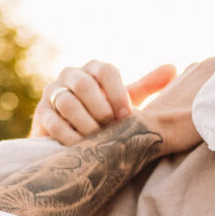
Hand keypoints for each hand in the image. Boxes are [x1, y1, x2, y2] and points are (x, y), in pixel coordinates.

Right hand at [31, 61, 176, 145]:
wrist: (75, 135)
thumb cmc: (106, 114)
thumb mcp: (125, 100)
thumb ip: (147, 86)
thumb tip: (173, 68)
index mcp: (94, 69)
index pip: (105, 70)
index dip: (117, 93)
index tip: (127, 115)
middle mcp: (71, 75)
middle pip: (84, 84)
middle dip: (100, 109)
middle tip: (110, 128)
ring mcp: (52, 93)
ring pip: (67, 102)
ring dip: (86, 123)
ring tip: (98, 139)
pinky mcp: (40, 113)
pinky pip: (53, 122)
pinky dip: (70, 136)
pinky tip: (82, 147)